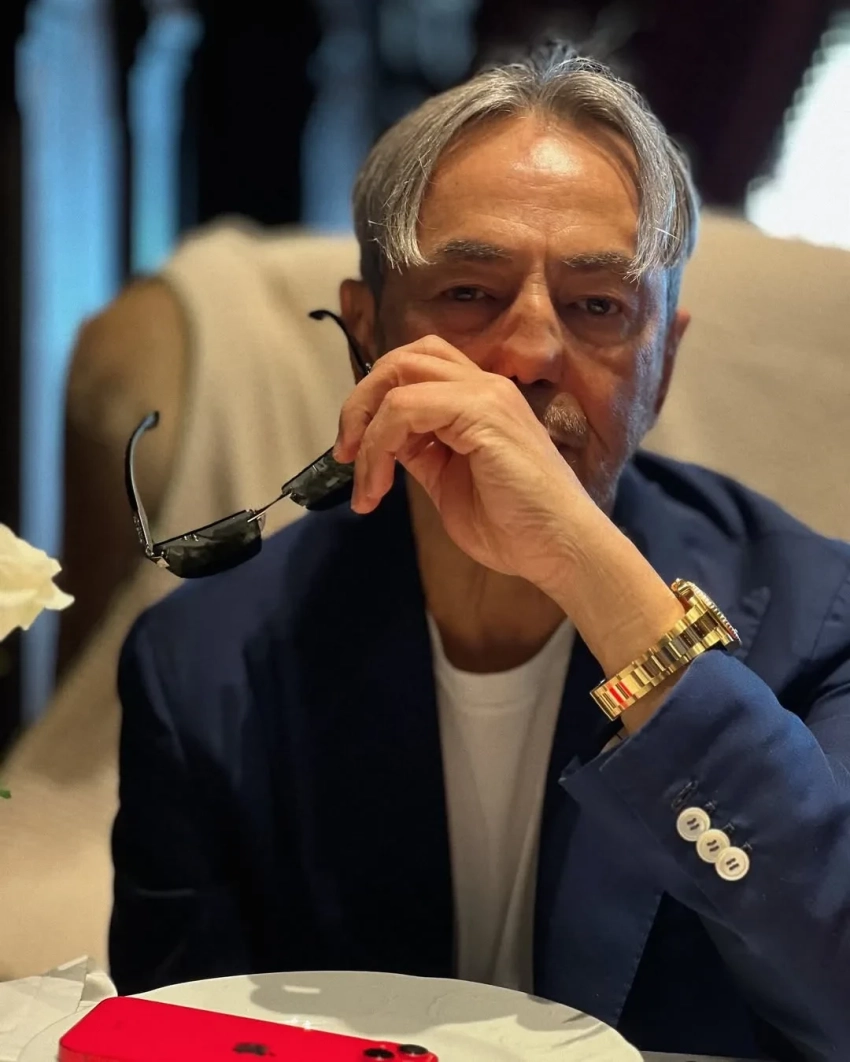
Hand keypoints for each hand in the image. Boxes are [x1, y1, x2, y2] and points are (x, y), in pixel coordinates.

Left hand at [333, 335, 596, 590]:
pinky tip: (379, 486)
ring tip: (362, 479)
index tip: (353, 455)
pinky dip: (378, 446)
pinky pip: (405, 408)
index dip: (374, 403)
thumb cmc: (514, 527)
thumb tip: (382, 443)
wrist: (559, 549)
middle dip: (361, 401)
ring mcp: (484, 395)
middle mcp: (484, 387)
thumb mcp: (447, 482)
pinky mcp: (481, 413)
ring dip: (364, 426)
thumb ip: (419, 454)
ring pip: (399, 375)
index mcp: (479, 401)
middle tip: (344, 452)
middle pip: (404, 357)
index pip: (416, 369)